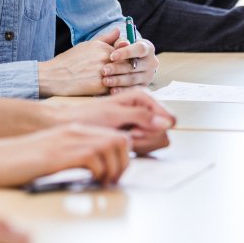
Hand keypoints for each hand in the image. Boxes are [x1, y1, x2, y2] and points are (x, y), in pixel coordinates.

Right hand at [0, 124, 130, 186]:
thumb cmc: (18, 161)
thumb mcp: (52, 154)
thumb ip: (73, 156)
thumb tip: (95, 169)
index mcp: (73, 130)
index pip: (114, 136)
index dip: (121, 157)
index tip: (114, 174)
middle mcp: (73, 131)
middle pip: (120, 139)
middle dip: (123, 163)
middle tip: (112, 181)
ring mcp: (67, 140)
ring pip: (113, 146)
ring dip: (114, 169)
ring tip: (103, 183)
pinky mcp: (59, 154)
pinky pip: (95, 159)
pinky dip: (99, 174)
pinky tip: (89, 183)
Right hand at [37, 30, 117, 96]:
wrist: (54, 76)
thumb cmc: (70, 61)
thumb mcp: (87, 45)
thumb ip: (105, 38)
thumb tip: (118, 30)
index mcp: (103, 47)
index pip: (125, 49)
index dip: (125, 56)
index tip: (120, 60)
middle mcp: (105, 58)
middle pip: (126, 63)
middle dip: (125, 68)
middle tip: (119, 74)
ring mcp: (104, 73)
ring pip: (123, 76)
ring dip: (121, 79)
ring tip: (114, 82)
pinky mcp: (102, 87)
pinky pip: (116, 88)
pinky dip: (115, 89)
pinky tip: (109, 89)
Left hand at [58, 88, 174, 153]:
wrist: (74, 124)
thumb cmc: (90, 116)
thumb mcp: (115, 115)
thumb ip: (141, 117)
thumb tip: (168, 122)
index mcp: (143, 96)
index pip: (169, 118)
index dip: (154, 128)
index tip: (135, 128)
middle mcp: (147, 108)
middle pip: (164, 131)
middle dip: (146, 137)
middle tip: (125, 133)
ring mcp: (144, 121)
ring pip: (158, 141)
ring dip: (141, 143)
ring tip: (122, 135)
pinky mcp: (140, 133)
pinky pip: (149, 146)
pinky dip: (137, 147)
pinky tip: (122, 141)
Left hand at [101, 32, 157, 91]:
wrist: (125, 64)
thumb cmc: (120, 51)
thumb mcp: (119, 44)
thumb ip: (118, 41)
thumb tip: (119, 35)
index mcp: (147, 48)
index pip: (140, 49)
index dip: (126, 52)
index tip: (112, 56)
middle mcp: (151, 62)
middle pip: (135, 66)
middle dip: (118, 68)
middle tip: (104, 70)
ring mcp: (148, 76)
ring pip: (133, 79)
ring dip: (118, 80)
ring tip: (105, 81)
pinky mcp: (144, 87)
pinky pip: (133, 90)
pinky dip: (122, 90)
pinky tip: (112, 90)